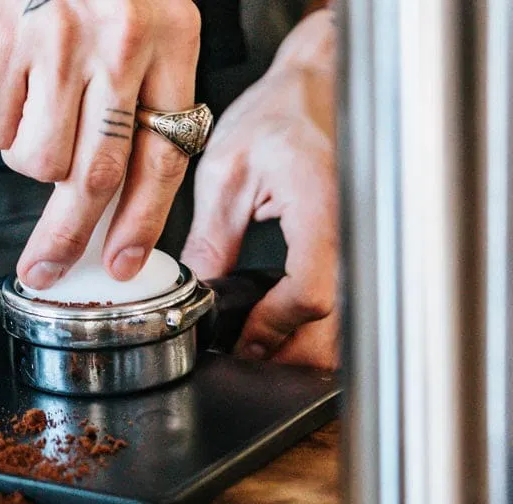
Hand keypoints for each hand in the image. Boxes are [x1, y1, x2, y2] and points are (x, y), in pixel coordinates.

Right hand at [0, 0, 200, 288]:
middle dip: (68, 237)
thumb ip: (138, 96)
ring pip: (39, 160)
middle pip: (96, 176)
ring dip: (31, 160)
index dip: (141, 223)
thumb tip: (110, 197)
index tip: (122, 263)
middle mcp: (119, 39)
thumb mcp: (139, 19)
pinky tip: (5, 82)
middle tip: (45, 269)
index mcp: (171, 36)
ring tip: (32, 114)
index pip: (165, 155)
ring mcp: (57, 38)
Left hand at [180, 10, 338, 368]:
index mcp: (322, 207)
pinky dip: (320, 327)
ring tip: (260, 337)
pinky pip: (350, 308)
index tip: (239, 338)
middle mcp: (357, 230)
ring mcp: (368, 243)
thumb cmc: (276, 118)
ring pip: (349, 326)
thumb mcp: (225, 174)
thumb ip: (211, 239)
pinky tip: (286, 320)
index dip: (271, 327)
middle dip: (288, 351)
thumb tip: (198, 295)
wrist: (316, 90)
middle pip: (337, 326)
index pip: (309, 295)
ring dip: (305, 345)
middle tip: (243, 350)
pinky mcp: (366, 251)